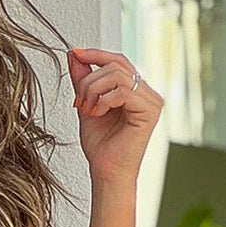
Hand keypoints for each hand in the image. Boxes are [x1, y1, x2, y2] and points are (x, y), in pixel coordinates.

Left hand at [68, 45, 162, 185]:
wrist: (106, 172)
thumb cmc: (101, 146)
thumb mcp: (86, 105)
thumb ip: (83, 80)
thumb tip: (74, 55)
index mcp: (133, 89)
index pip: (117, 60)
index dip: (96, 54)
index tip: (74, 54)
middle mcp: (146, 92)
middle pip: (116, 65)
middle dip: (89, 80)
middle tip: (79, 102)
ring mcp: (151, 100)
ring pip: (118, 76)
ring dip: (94, 90)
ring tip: (87, 109)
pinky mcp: (150, 110)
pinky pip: (123, 91)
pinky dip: (104, 100)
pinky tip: (98, 113)